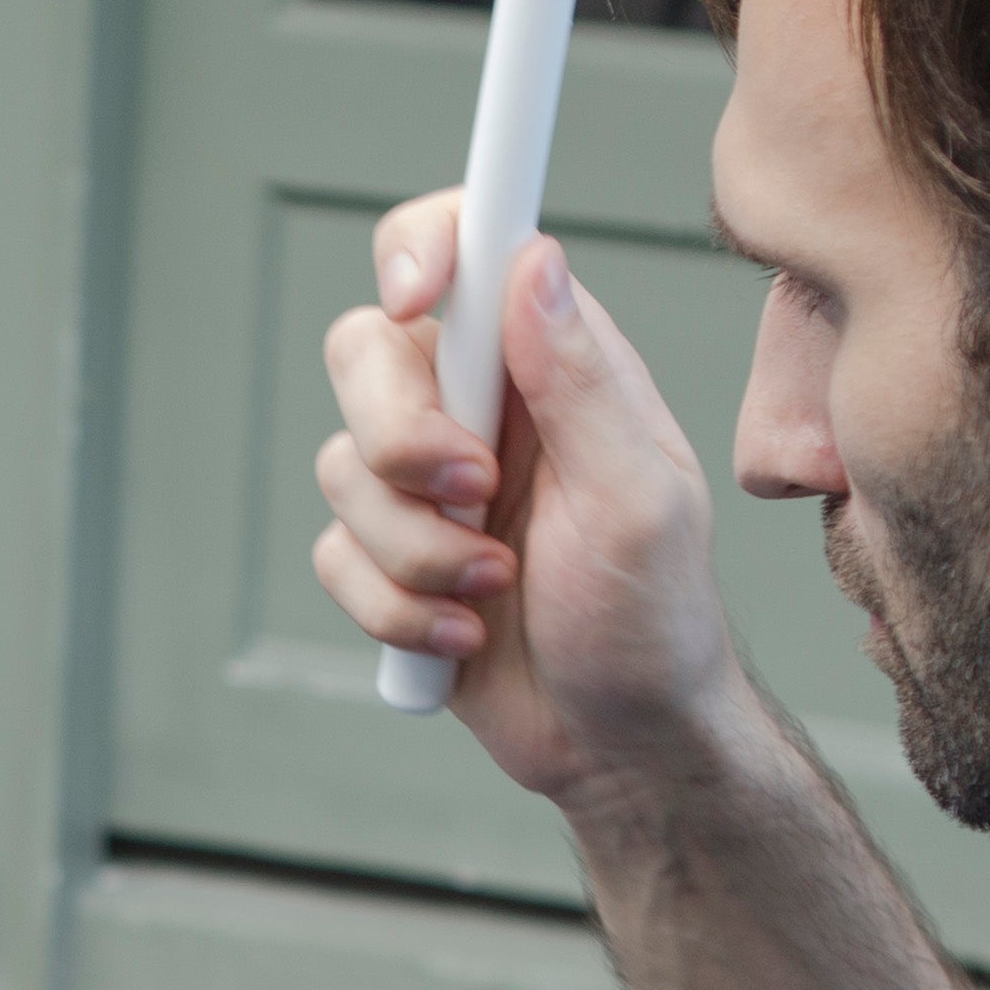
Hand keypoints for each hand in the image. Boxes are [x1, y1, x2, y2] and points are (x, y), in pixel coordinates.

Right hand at [313, 202, 747, 808]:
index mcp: (551, 361)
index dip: (418, 246)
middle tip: (472, 492)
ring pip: (343, 468)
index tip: (413, 296)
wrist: (622, 743)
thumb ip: (581, 378)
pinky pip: (334, 557)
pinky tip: (465, 638)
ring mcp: (427, 483)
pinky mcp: (389, 559)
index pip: (465, 247)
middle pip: (364, 353)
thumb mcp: (639, 497)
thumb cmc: (655, 618)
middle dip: (401, 436)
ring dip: (415, 549)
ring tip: (494, 590)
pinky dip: (395, 610)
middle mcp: (481, 405)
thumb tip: (533, 260)